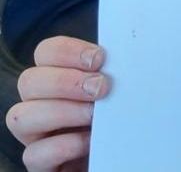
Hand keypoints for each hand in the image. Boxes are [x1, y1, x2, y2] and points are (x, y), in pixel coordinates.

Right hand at [6, 36, 109, 170]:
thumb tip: (126, 57)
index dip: (68, 51)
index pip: (46, 52)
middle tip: (101, 88)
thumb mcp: (117, 89)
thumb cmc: (119, 114)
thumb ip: (113, 72)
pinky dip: (62, 145)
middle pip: (29, 81)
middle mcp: (40, 102)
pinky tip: (88, 141)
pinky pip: (34, 154)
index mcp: (57, 76)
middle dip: (66, 82)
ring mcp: (36, 134)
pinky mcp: (41, 164)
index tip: (99, 58)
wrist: (122, 151)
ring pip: (21, 116)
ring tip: (94, 115)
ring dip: (62, 111)